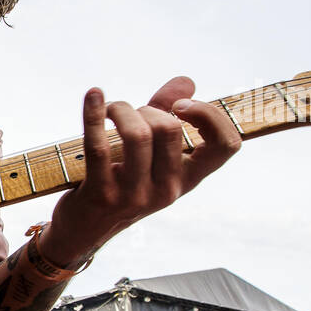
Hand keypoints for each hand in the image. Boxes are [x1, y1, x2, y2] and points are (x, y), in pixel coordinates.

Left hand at [43, 80, 240, 264]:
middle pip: (170, 129)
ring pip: (138, 135)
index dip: (210, 116)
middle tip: (130, 114)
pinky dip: (94, 114)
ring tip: (110, 109)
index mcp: (187, 180)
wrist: (85, 229)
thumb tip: (187, 81)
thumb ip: (168, 115)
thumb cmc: (122, 182)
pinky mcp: (102, 194)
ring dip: (121, 109)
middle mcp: (167, 190)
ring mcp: (135, 195)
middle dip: (147, 108)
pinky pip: (99, 146)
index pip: (226, 146)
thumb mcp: (150, 155)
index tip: (181, 106)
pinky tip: (93, 95)